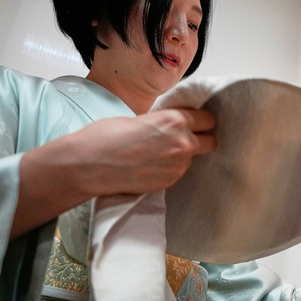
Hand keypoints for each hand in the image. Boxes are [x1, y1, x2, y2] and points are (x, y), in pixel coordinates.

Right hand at [11, 108, 215, 237]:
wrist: (89, 165)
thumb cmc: (106, 135)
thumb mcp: (140, 118)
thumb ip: (164, 122)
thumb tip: (172, 126)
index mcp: (175, 121)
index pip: (208, 120)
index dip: (201, 121)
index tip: (195, 122)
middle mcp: (182, 144)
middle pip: (211, 141)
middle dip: (202, 138)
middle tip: (187, 138)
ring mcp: (178, 166)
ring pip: (194, 158)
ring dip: (184, 155)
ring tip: (160, 153)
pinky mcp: (169, 182)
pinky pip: (179, 172)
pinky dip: (171, 168)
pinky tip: (152, 164)